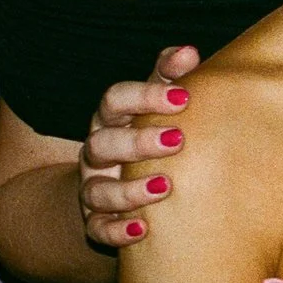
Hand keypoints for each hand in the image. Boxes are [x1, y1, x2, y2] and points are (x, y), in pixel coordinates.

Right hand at [80, 46, 198, 247]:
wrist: (124, 184)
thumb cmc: (153, 133)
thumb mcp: (160, 105)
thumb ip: (171, 78)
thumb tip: (189, 52)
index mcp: (113, 119)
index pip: (115, 100)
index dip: (144, 96)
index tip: (183, 97)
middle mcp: (97, 153)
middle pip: (102, 142)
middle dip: (137, 141)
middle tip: (178, 140)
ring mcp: (94, 187)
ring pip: (96, 189)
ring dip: (128, 190)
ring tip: (165, 186)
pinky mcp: (96, 221)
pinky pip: (97, 228)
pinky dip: (116, 230)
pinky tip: (141, 231)